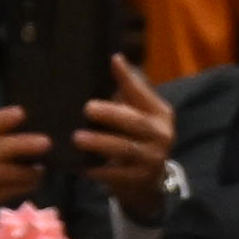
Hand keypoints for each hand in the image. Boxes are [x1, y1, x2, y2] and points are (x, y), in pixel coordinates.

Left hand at [75, 59, 174, 217]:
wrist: (149, 180)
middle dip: (111, 114)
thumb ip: (127, 88)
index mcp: (160, 113)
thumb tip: (116, 58)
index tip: (113, 61)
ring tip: (77, 138)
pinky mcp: (140, 179)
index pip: (143, 93)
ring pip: (125, 149)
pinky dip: (98, 170)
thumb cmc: (136, 136)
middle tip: (86, 108)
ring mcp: (153, 159)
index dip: (129, 78)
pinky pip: (117, 174)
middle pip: (135, 122)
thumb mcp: (136, 112)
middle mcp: (162, 135)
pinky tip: (80, 165)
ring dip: (100, 143)